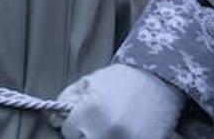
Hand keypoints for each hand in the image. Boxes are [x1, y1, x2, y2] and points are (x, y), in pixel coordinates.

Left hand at [57, 63, 182, 138]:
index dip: (73, 123)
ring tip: (113, 122)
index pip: (68, 132)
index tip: (81, 117)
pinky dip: (121, 137)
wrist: (158, 80)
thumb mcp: (88, 82)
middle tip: (98, 119)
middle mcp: (106, 132)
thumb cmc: (122, 79)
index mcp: (89, 114)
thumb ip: (67, 100)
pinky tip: (126, 128)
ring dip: (103, 135)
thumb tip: (54, 119)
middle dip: (86, 132)